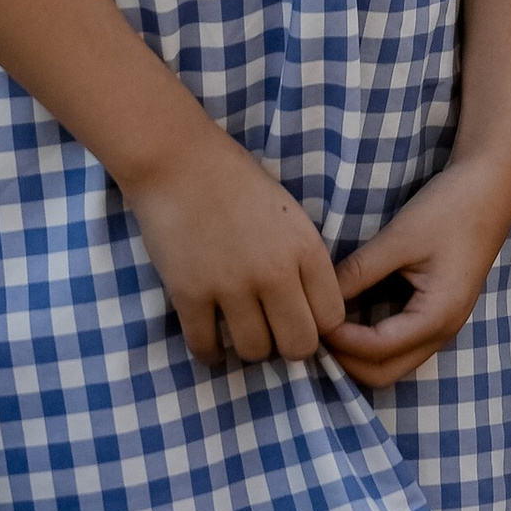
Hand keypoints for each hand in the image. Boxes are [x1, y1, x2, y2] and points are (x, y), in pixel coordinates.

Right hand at [125, 121, 348, 367]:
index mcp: (305, 246)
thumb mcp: (287, 213)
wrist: (178, 159)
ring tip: (240, 331)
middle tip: (272, 331)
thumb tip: (310, 309)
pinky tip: (210, 339)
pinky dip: (209, 351)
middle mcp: (275, 271)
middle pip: (299, 345)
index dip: (319, 324)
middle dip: (288, 346)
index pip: (332, 317)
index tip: (302, 319)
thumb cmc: (236, 180)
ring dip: (249, 347)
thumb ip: (301, 258)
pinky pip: (206, 347)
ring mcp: (232, 285)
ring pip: (255, 351)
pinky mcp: (190, 294)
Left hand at [329, 157, 510, 390]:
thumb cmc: (450, 208)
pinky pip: (401, 344)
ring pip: (393, 363)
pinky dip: (372, 341)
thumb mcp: (400, 238)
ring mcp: (444, 325)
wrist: (490, 186)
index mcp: (437, 316)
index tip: (313, 320)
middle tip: (316, 331)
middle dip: (346, 360)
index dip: (340, 341)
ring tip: (328, 326)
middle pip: (384, 373)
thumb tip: (319, 297)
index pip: (377, 350)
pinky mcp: (439, 312)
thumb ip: (360, 271)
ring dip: (358, 354)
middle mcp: (443, 331)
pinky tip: (351, 317)